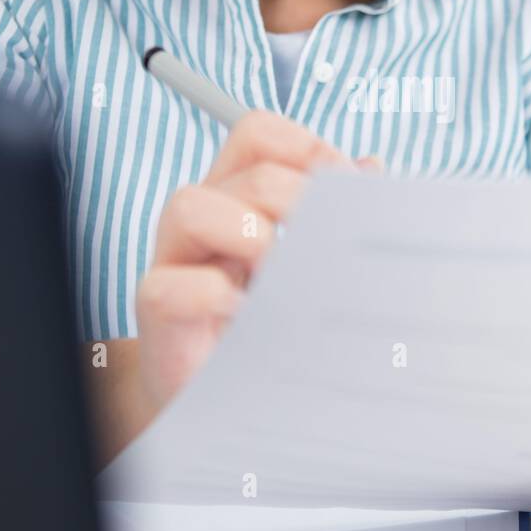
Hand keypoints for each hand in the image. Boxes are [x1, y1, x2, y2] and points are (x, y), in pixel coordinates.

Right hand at [136, 110, 377, 414]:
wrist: (221, 395)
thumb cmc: (267, 321)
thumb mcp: (308, 264)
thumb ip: (337, 216)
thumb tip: (371, 169)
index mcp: (239, 194)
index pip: (260, 135)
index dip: (306, 147)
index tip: (346, 187)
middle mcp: (204, 216)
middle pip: (249, 171)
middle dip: (301, 198)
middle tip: (329, 244)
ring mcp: (175, 260)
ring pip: (189, 205)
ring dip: (252, 234)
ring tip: (282, 276)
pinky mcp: (159, 310)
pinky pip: (170, 286)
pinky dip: (216, 296)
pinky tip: (252, 316)